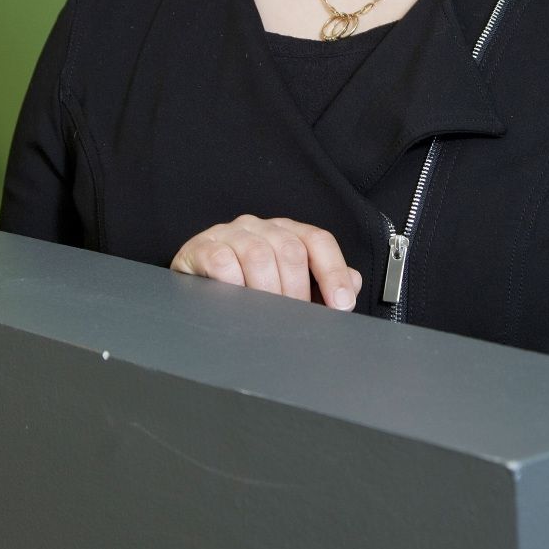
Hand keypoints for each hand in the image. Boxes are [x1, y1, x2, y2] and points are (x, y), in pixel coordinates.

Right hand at [170, 215, 361, 310]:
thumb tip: (353, 282)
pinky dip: (234, 285)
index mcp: (284, 231)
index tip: (341, 305)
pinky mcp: (202, 248)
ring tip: (268, 318)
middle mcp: (259, 226)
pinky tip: (237, 302)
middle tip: (296, 322)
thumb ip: (321, 282)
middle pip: (290, 251)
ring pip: (259, 256)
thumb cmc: (245, 282)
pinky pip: (223, 262)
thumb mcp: (285, 282)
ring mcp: (229, 234)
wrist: (194, 280)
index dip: (334, 272)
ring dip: (268, 293)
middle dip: (297, 293)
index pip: (318, 241)